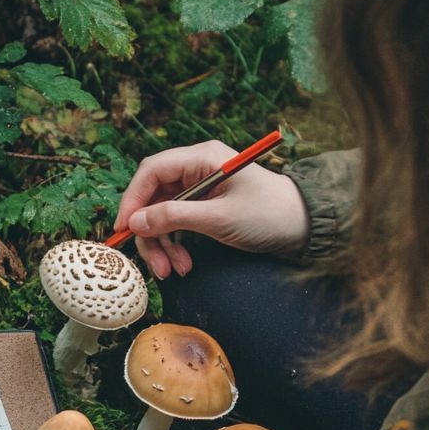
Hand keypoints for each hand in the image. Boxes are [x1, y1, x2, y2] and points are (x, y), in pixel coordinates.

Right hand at [115, 140, 310, 278]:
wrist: (303, 226)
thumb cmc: (269, 215)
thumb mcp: (219, 219)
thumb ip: (175, 217)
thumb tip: (135, 223)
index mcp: (202, 158)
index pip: (152, 171)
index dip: (133, 200)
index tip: (125, 229)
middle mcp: (197, 168)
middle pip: (153, 196)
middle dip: (149, 231)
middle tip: (154, 263)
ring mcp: (199, 187)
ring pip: (162, 213)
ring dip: (162, 244)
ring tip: (173, 271)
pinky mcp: (203, 205)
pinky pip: (176, 223)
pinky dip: (175, 245)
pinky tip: (183, 265)